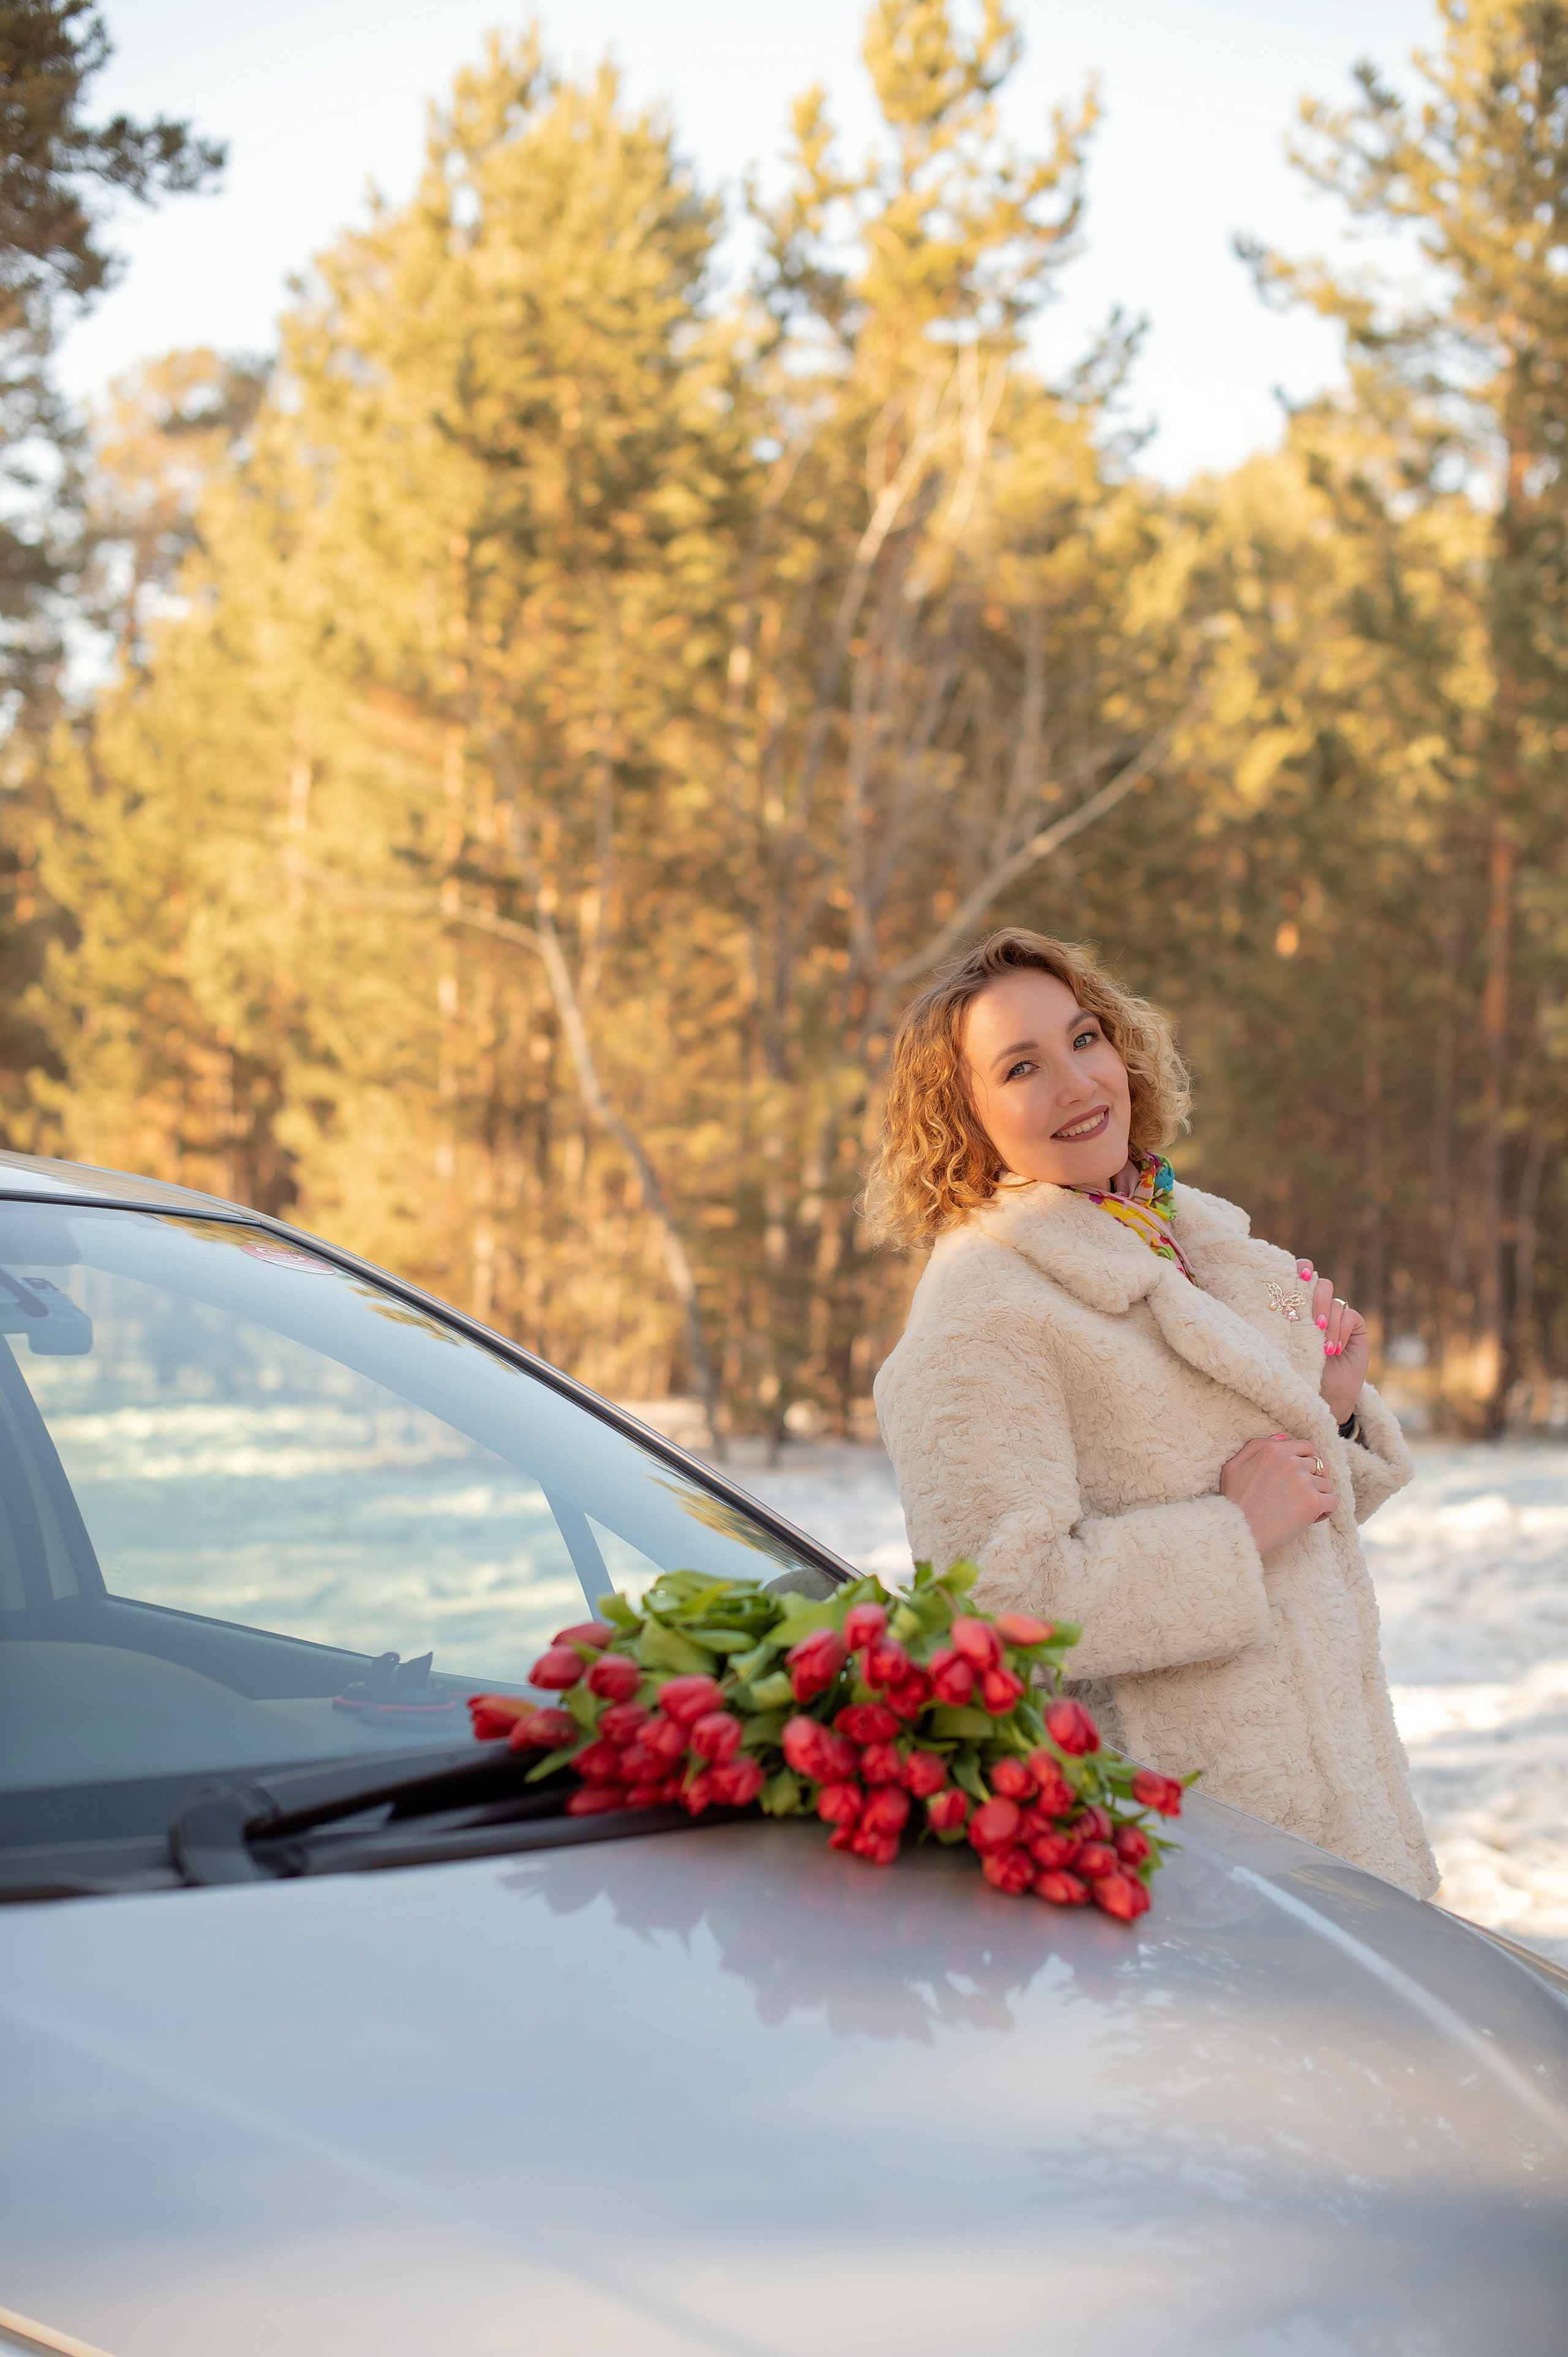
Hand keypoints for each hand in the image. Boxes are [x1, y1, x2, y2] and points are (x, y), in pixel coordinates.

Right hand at [1220, 1432, 1335, 1558]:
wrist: (1239, 1531)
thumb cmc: (1233, 1501)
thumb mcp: (1233, 1466)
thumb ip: (1256, 1446)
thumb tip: (1283, 1437)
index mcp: (1275, 1451)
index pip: (1307, 1447)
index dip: (1307, 1461)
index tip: (1300, 1477)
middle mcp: (1292, 1462)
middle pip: (1320, 1466)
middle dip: (1313, 1480)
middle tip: (1299, 1496)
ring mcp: (1304, 1482)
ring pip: (1326, 1485)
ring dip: (1318, 1497)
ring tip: (1302, 1510)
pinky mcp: (1313, 1502)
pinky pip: (1333, 1502)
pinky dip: (1326, 1511)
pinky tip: (1311, 1518)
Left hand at [1294, 1259, 1368, 1424]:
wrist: (1322, 1397)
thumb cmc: (1298, 1372)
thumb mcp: (1285, 1346)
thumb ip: (1283, 1323)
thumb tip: (1272, 1301)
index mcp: (1296, 1306)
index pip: (1298, 1275)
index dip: (1300, 1268)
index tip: (1299, 1274)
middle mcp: (1317, 1306)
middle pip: (1319, 1283)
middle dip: (1315, 1298)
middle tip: (1313, 1324)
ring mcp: (1337, 1315)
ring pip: (1334, 1300)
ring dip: (1328, 1322)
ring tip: (1323, 1349)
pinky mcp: (1355, 1326)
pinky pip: (1350, 1315)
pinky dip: (1341, 1330)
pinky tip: (1335, 1350)